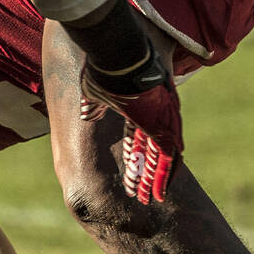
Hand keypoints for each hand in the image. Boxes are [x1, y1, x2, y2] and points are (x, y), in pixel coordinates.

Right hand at [79, 46, 182, 204]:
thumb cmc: (106, 69)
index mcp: (140, 109)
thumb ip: (95, 107)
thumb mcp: (97, 93)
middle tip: (145, 197)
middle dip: (148, 176)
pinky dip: (162, 175)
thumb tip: (86, 116)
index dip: (135, 160)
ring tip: (152, 200)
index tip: (131, 179)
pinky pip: (166, 156)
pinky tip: (159, 192)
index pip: (139, 141)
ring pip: (162, 158)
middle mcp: (155, 116)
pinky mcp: (163, 124)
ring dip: (155, 180)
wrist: (118, 54)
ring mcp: (161, 120)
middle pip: (153, 153)